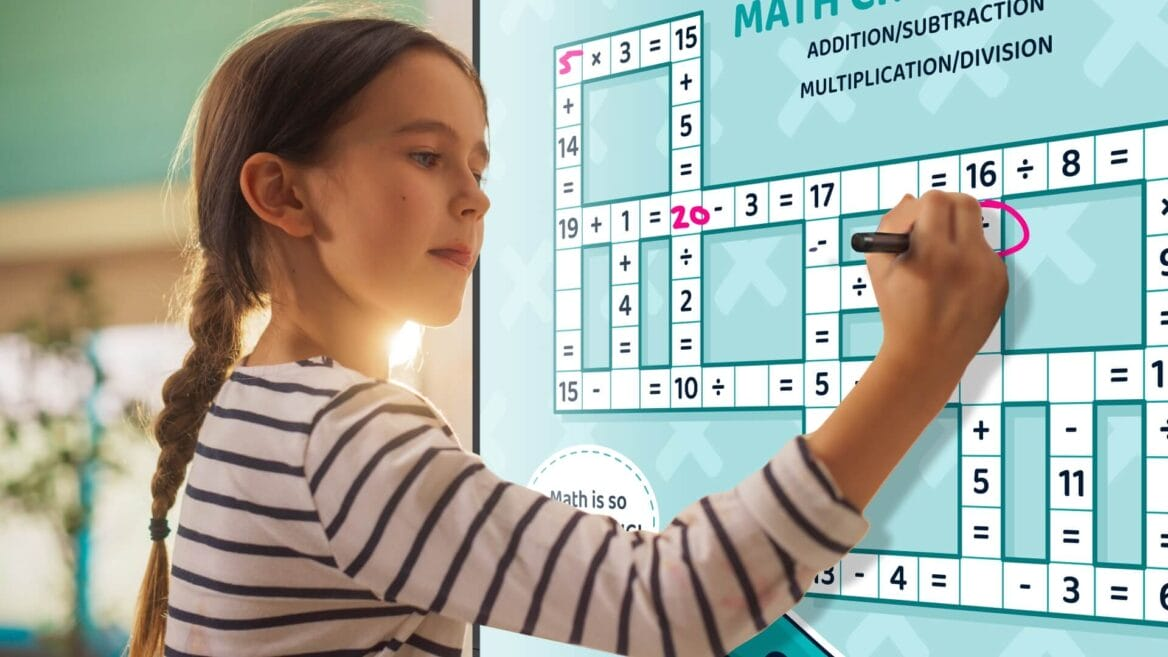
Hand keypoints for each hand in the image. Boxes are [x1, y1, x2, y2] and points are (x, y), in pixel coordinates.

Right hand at [866, 191, 1007, 383]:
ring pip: (976, 228)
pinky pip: (986, 252)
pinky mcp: (1001, 282)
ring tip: (939, 265)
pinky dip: (969, 259)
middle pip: (965, 203)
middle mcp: (966, 260)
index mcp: (932, 254)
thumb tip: (912, 199)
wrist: (927, 356)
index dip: (921, 207)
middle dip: (945, 208)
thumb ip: (890, 224)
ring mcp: (989, 272)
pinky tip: (954, 284)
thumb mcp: (879, 266)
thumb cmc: (898, 309)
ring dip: (957, 235)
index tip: (914, 223)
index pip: (937, 200)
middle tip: (931, 226)